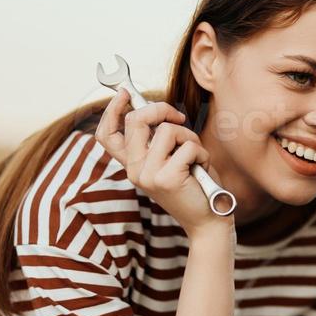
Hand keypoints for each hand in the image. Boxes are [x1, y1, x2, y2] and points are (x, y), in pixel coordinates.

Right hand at [95, 88, 231, 234]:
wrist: (208, 222)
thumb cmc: (195, 185)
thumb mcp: (172, 159)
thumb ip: (159, 140)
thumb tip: (157, 110)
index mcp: (133, 165)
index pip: (106, 136)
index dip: (112, 110)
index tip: (125, 93)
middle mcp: (134, 171)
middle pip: (135, 121)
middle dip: (160, 109)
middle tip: (179, 118)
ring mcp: (148, 175)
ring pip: (166, 130)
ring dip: (189, 137)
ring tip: (196, 157)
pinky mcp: (166, 178)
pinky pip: (187, 146)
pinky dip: (201, 153)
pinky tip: (202, 169)